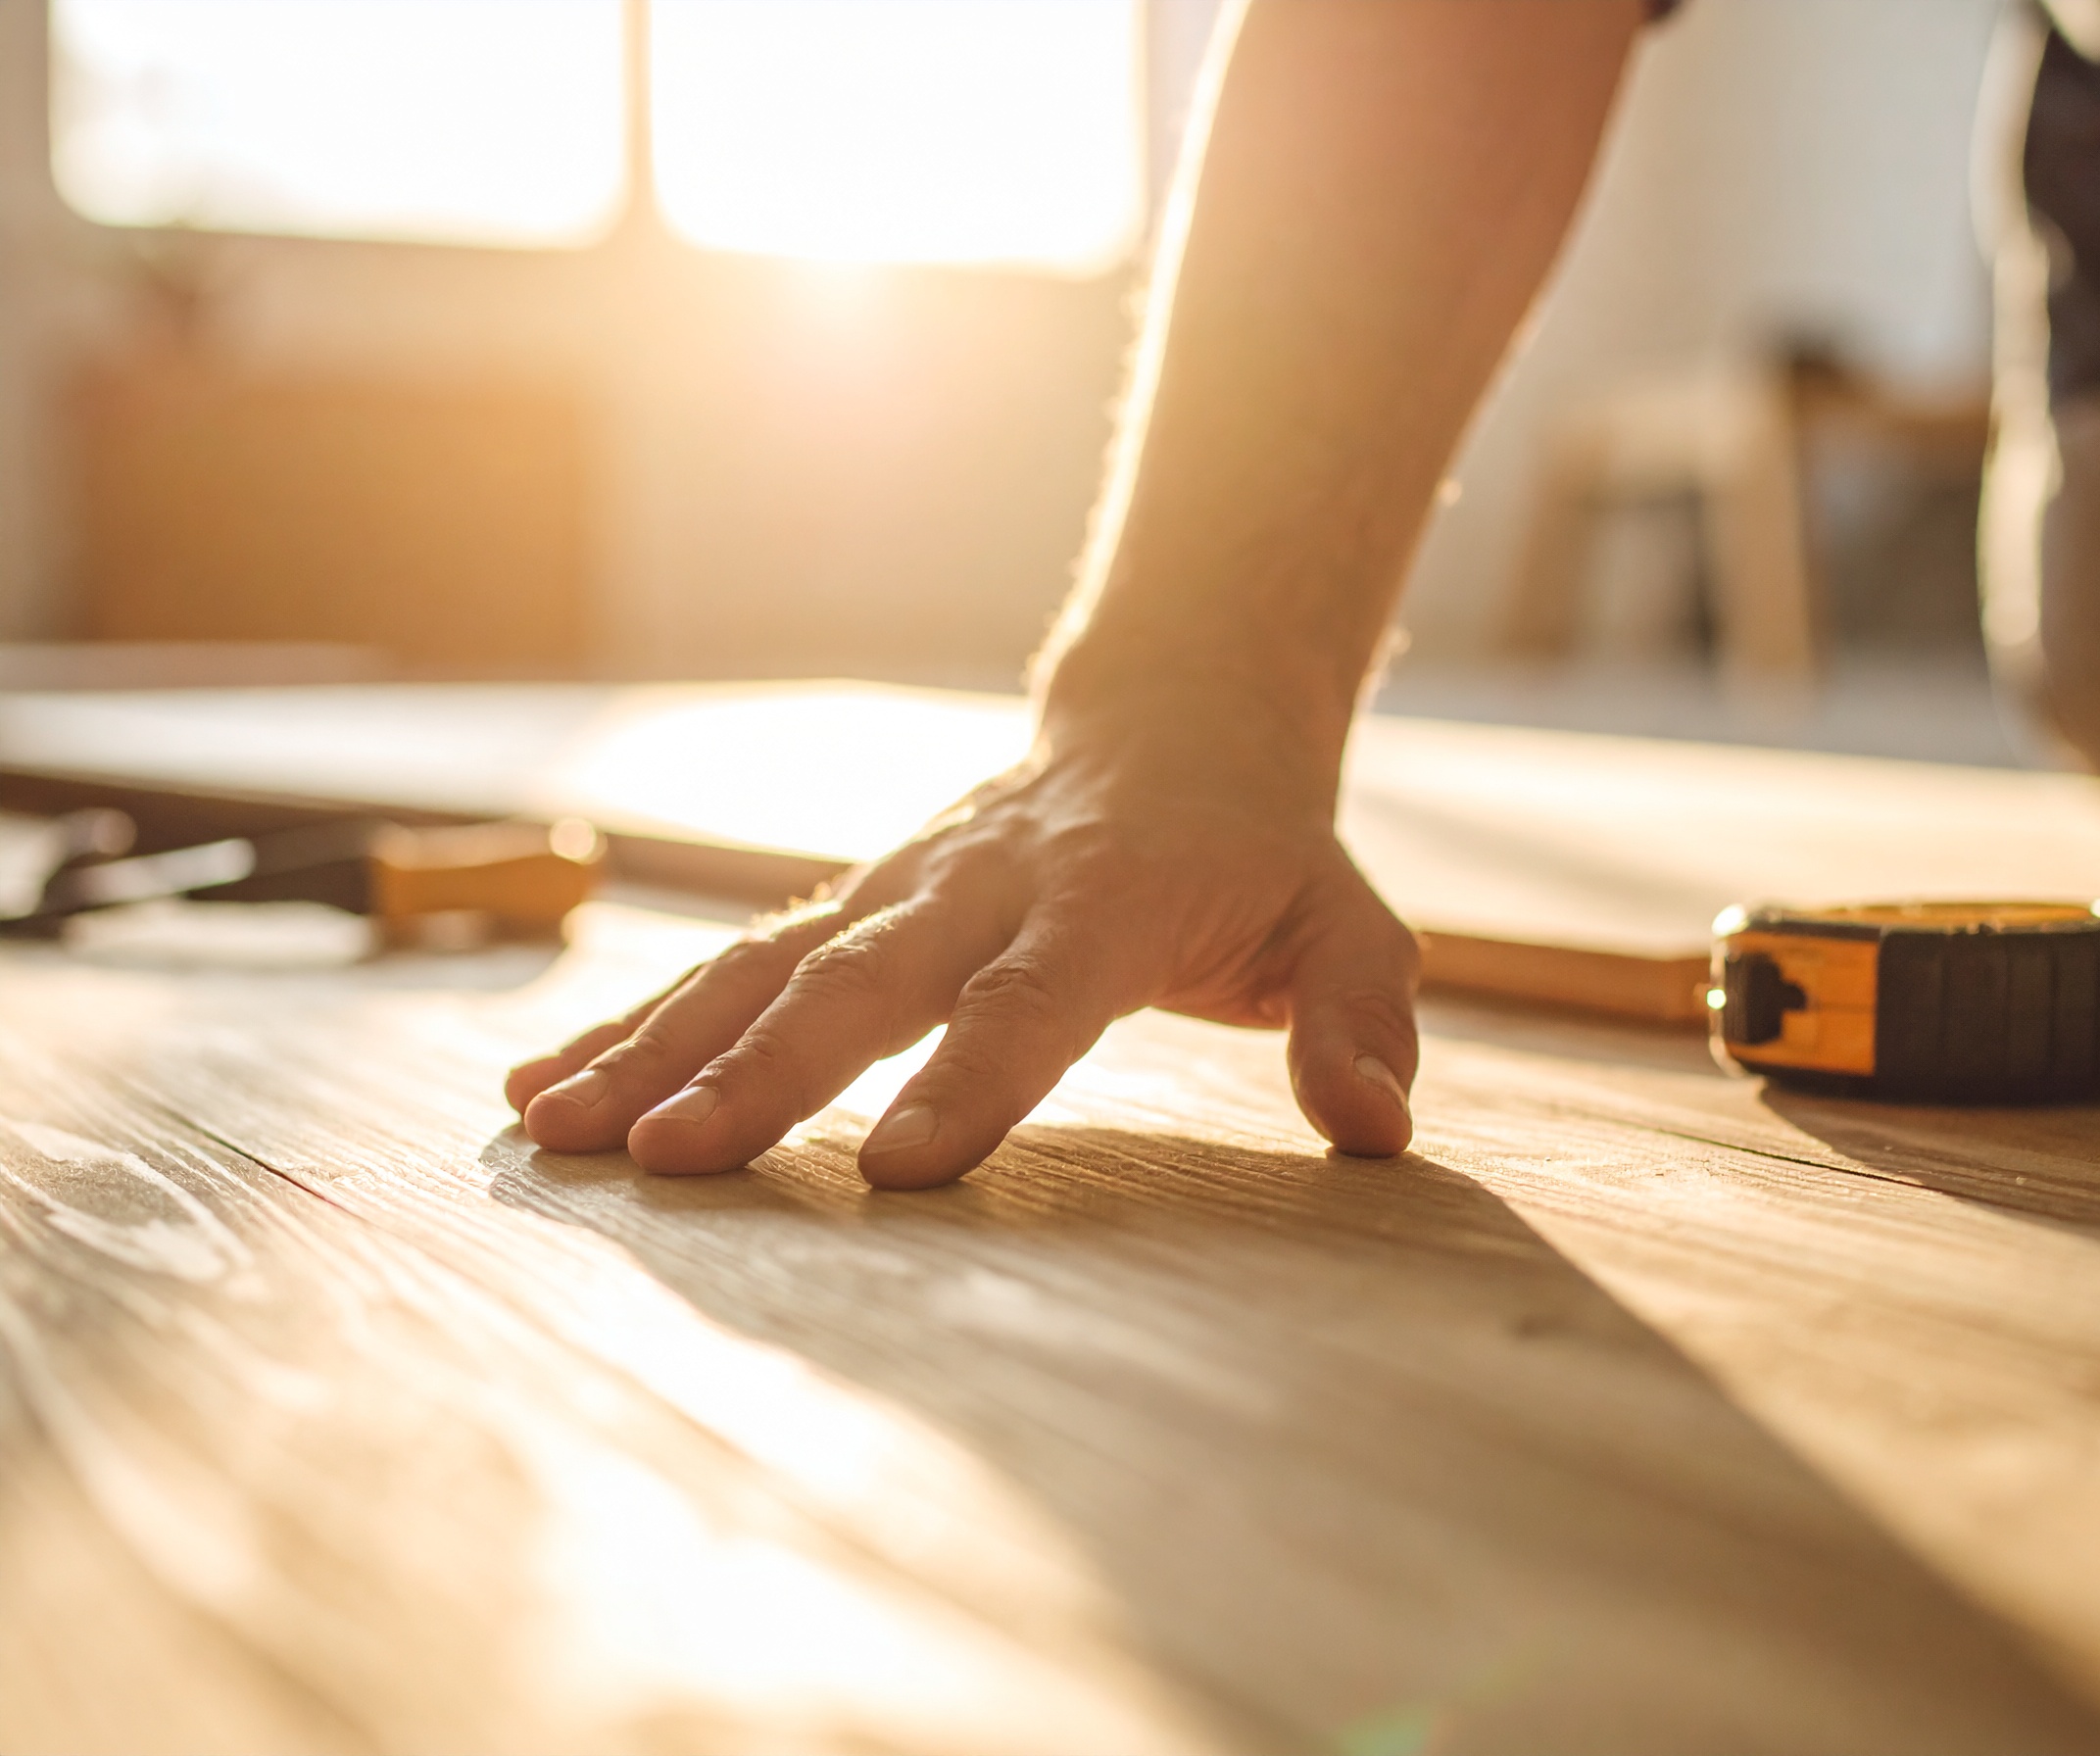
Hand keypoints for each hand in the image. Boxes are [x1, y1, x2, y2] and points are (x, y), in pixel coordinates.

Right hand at [505, 707, 1419, 1188]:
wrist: (1173, 717)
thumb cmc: (1262, 852)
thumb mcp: (1347, 923)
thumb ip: (1359, 1017)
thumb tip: (1379, 1128)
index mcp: (1106, 898)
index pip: (1032, 996)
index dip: (972, 1077)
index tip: (901, 1172)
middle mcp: (980, 885)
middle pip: (861, 979)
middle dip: (763, 1072)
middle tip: (669, 1157)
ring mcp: (900, 885)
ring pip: (765, 965)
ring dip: (658, 1046)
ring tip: (555, 1132)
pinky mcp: (852, 899)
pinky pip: (735, 962)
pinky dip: (637, 1020)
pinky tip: (546, 1087)